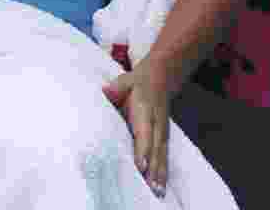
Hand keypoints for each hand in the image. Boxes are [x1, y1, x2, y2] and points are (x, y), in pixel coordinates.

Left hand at [102, 56, 174, 198]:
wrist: (162, 78)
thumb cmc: (137, 83)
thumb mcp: (126, 81)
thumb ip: (116, 88)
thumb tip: (105, 91)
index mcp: (145, 110)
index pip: (145, 132)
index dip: (143, 149)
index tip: (141, 165)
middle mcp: (157, 123)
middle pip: (155, 148)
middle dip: (153, 168)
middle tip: (150, 187)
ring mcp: (162, 131)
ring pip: (161, 154)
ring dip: (160, 174)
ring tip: (157, 191)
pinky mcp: (164, 137)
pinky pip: (164, 156)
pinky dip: (163, 171)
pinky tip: (160, 186)